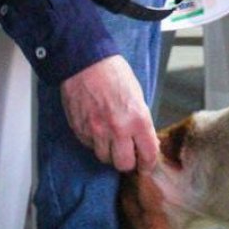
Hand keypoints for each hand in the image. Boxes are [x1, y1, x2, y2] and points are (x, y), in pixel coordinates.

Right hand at [61, 55, 157, 171]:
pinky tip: (97, 129)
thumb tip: (145, 140)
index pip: (148, 154)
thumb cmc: (113, 73)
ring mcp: (97, 131)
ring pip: (104, 158)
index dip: (148, 164)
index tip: (146, 166)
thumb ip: (141, 121)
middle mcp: (118, 129)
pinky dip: (94, 142)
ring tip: (111, 140)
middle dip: (127, 162)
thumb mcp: (138, 96)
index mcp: (138, 119)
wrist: (86, 62)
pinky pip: (89, 145)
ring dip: (109, 152)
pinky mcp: (80, 130)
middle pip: (124, 164)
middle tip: (128, 155)